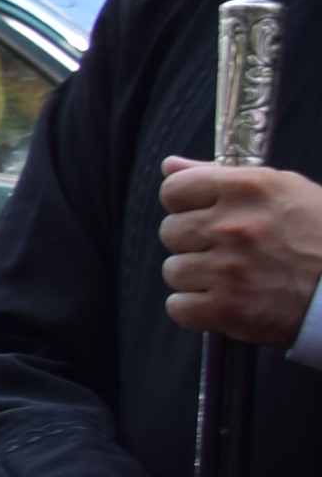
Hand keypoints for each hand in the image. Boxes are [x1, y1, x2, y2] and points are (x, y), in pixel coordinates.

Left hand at [158, 157, 321, 349]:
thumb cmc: (321, 234)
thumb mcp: (283, 189)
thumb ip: (220, 175)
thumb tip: (170, 166)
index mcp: (248, 189)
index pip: (173, 191)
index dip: (185, 205)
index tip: (204, 216)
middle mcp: (234, 226)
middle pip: (170, 232)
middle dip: (194, 242)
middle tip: (228, 250)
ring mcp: (230, 269)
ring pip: (174, 271)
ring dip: (197, 277)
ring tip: (234, 277)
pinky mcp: (230, 308)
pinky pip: (179, 307)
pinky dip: (197, 310)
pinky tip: (226, 302)